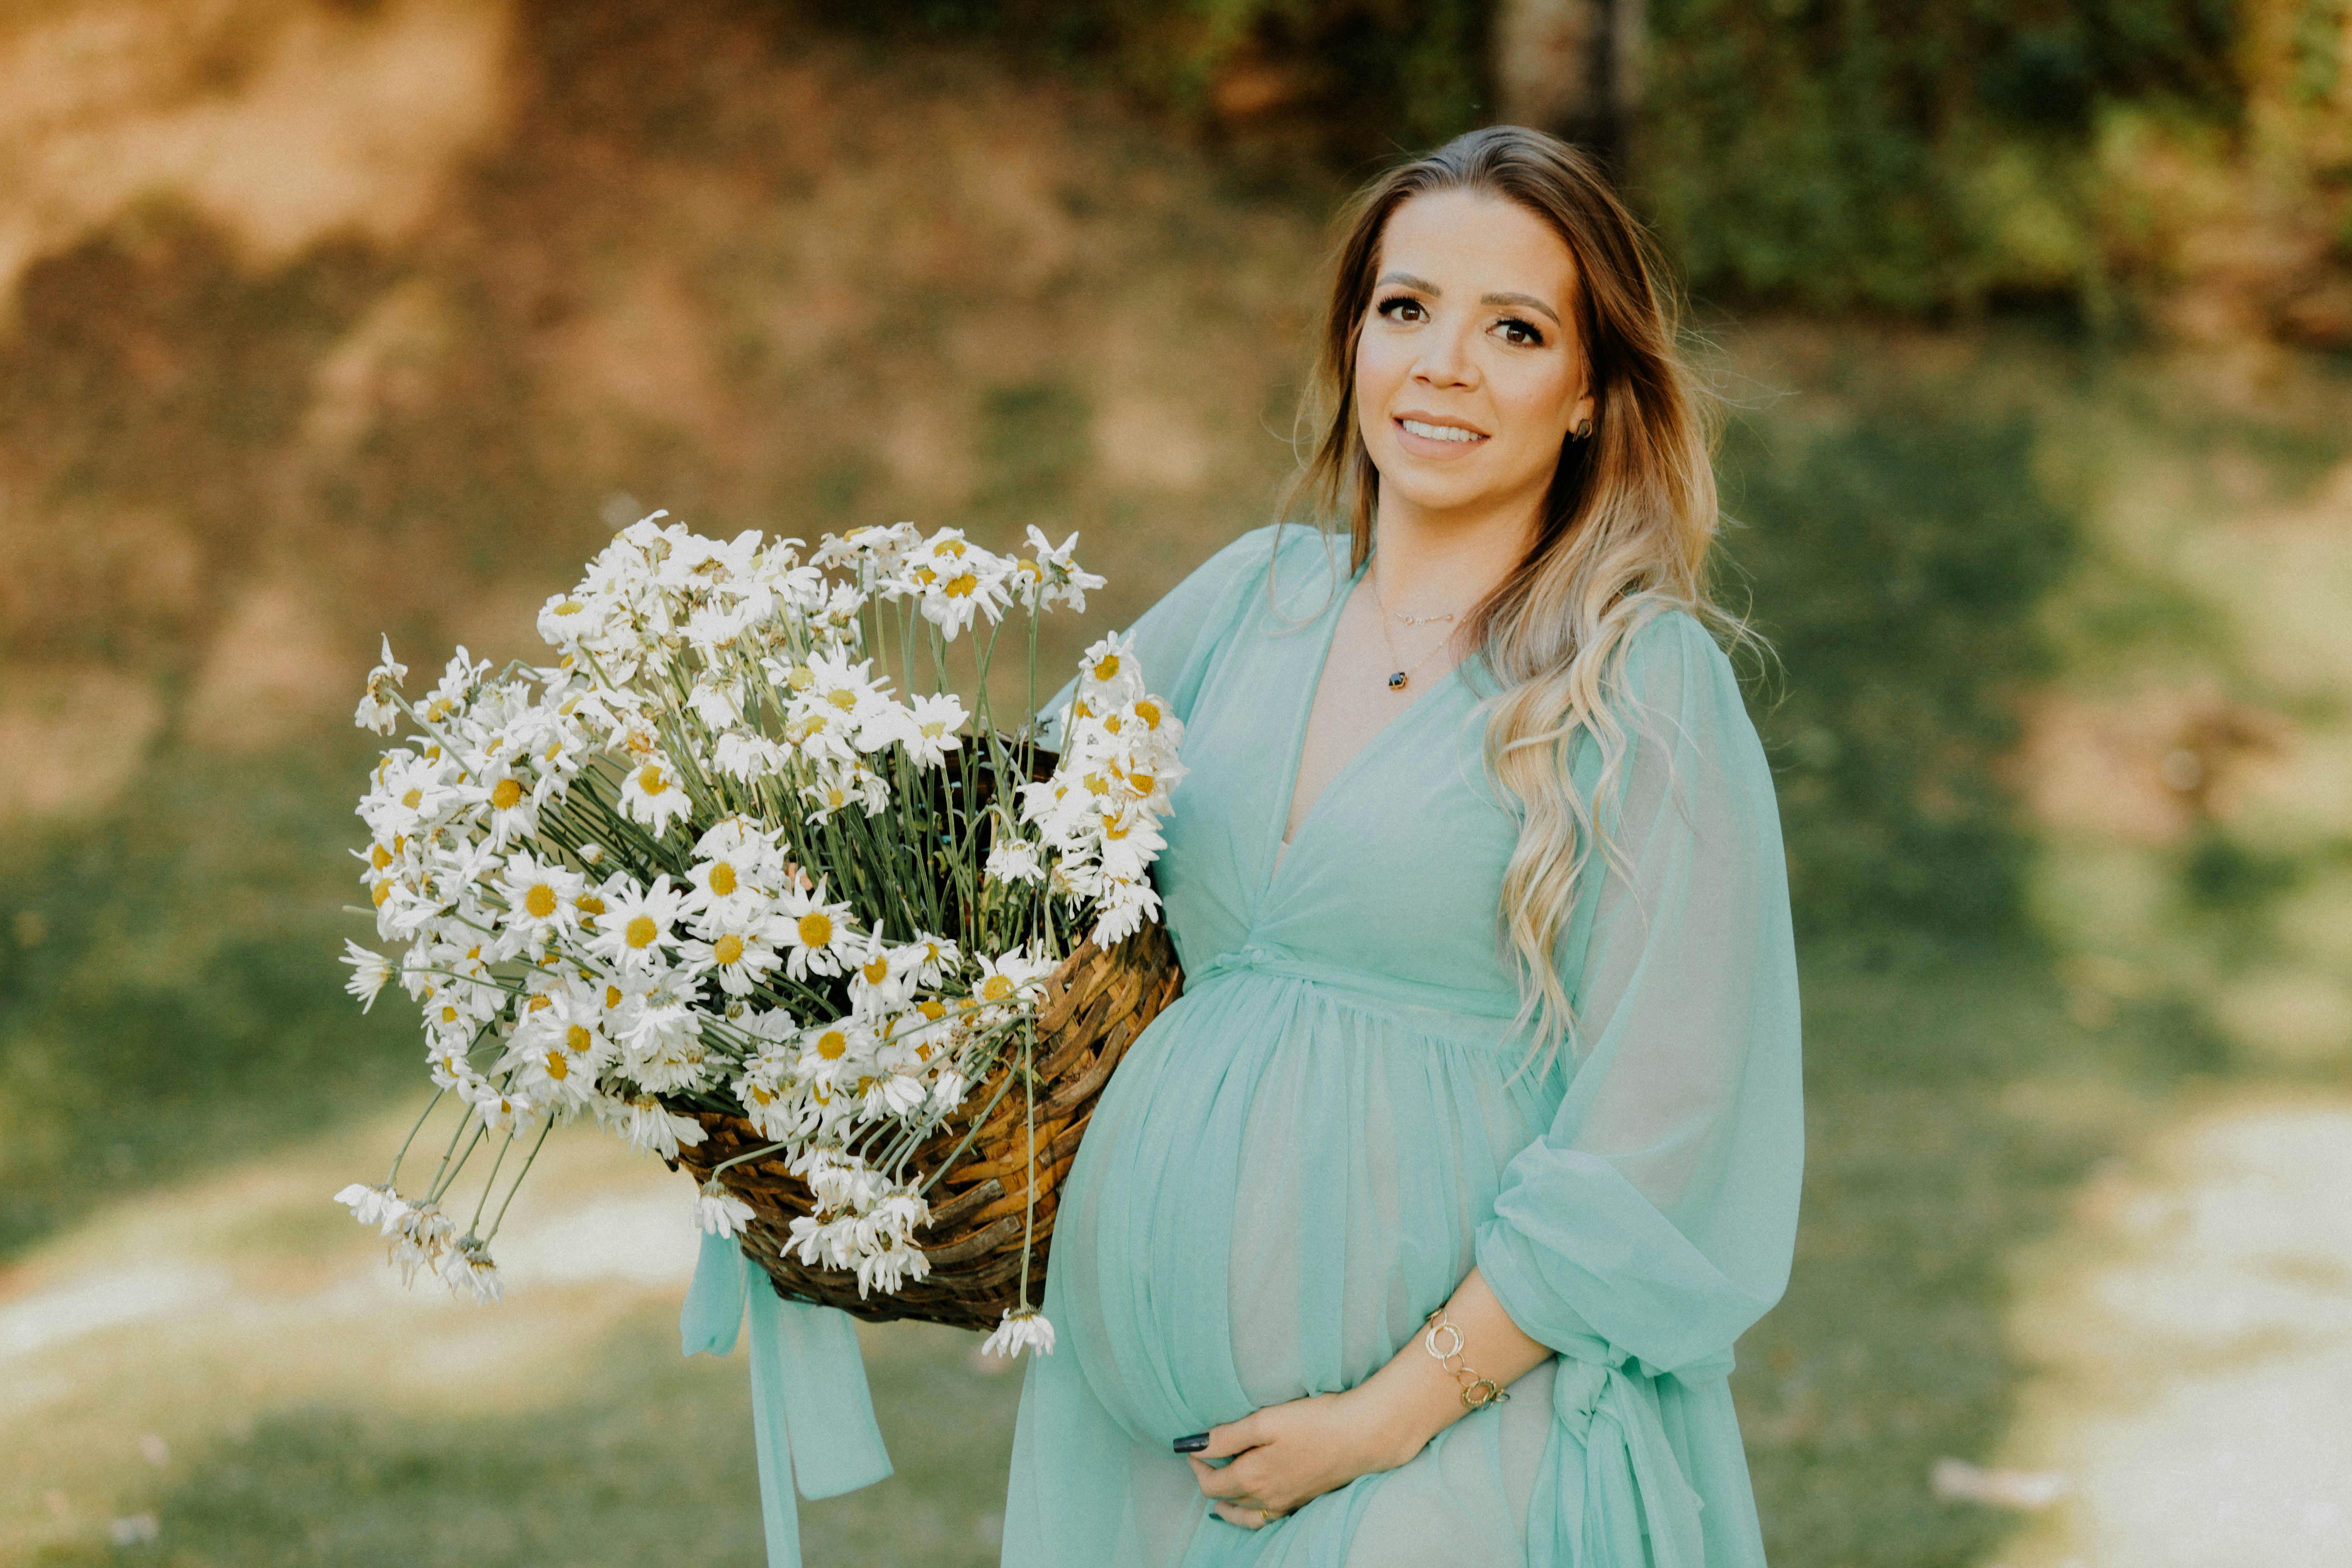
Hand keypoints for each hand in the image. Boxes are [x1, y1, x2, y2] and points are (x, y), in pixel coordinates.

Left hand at [1183, 1386, 1417, 1529]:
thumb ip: (1226, 1437)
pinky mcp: (1304, 1500)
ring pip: (1247, 1515)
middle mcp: (1267, 1498)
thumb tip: (1194, 1447)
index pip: (1211, 1483)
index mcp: (1252, 1478)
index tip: (1191, 1447)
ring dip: (1229, 1506)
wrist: (1361, 1435)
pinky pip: (1269, 1517)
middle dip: (1210, 1481)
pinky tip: (1256, 1504)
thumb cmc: (1314, 1422)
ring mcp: (1287, 1502)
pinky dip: (1254, 1514)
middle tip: (1203, 1461)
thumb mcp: (1264, 1421)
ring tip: (1219, 1500)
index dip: (1197, 1466)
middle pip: (1227, 1499)